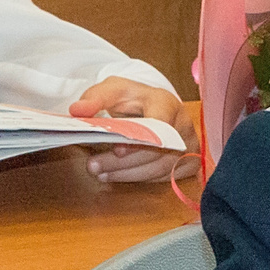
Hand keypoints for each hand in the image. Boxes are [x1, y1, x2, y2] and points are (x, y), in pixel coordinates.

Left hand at [70, 76, 190, 183]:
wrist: (150, 104)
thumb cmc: (131, 98)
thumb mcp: (112, 90)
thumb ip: (94, 97)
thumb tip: (78, 110)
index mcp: (166, 102)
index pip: (160, 125)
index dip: (140, 141)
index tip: (116, 150)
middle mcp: (183, 124)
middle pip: (159, 151)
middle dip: (125, 163)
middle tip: (94, 167)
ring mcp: (190, 143)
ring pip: (162, 168)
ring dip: (129, 174)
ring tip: (101, 174)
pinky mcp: (191, 160)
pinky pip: (167, 177)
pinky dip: (142, 179)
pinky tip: (119, 176)